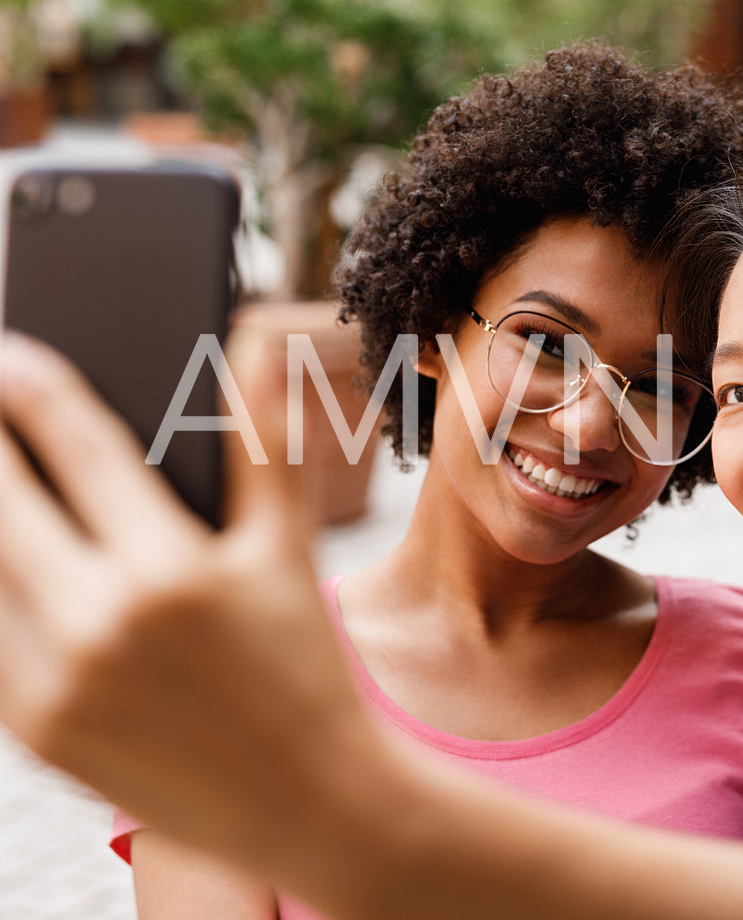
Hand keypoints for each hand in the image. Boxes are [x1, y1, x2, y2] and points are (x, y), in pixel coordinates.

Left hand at [0, 331, 378, 874]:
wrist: (307, 801)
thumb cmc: (305, 666)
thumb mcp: (289, 552)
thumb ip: (265, 442)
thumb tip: (261, 345)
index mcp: (171, 571)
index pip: (80, 450)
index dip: (36, 391)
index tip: (11, 354)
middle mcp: (99, 627)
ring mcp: (53, 686)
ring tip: (2, 490)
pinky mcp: (30, 733)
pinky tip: (14, 563)